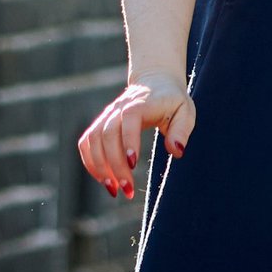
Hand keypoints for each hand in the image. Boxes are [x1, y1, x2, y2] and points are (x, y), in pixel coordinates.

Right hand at [76, 78, 194, 202]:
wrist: (155, 82)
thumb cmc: (172, 100)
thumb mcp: (185, 111)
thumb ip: (181, 130)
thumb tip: (176, 152)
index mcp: (141, 103)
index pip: (129, 118)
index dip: (128, 140)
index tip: (133, 163)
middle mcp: (119, 108)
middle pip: (107, 134)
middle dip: (114, 164)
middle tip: (127, 189)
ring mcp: (106, 115)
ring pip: (93, 140)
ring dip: (99, 167)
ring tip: (114, 190)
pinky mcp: (100, 124)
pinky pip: (86, 143)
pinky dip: (90, 162)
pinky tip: (104, 179)